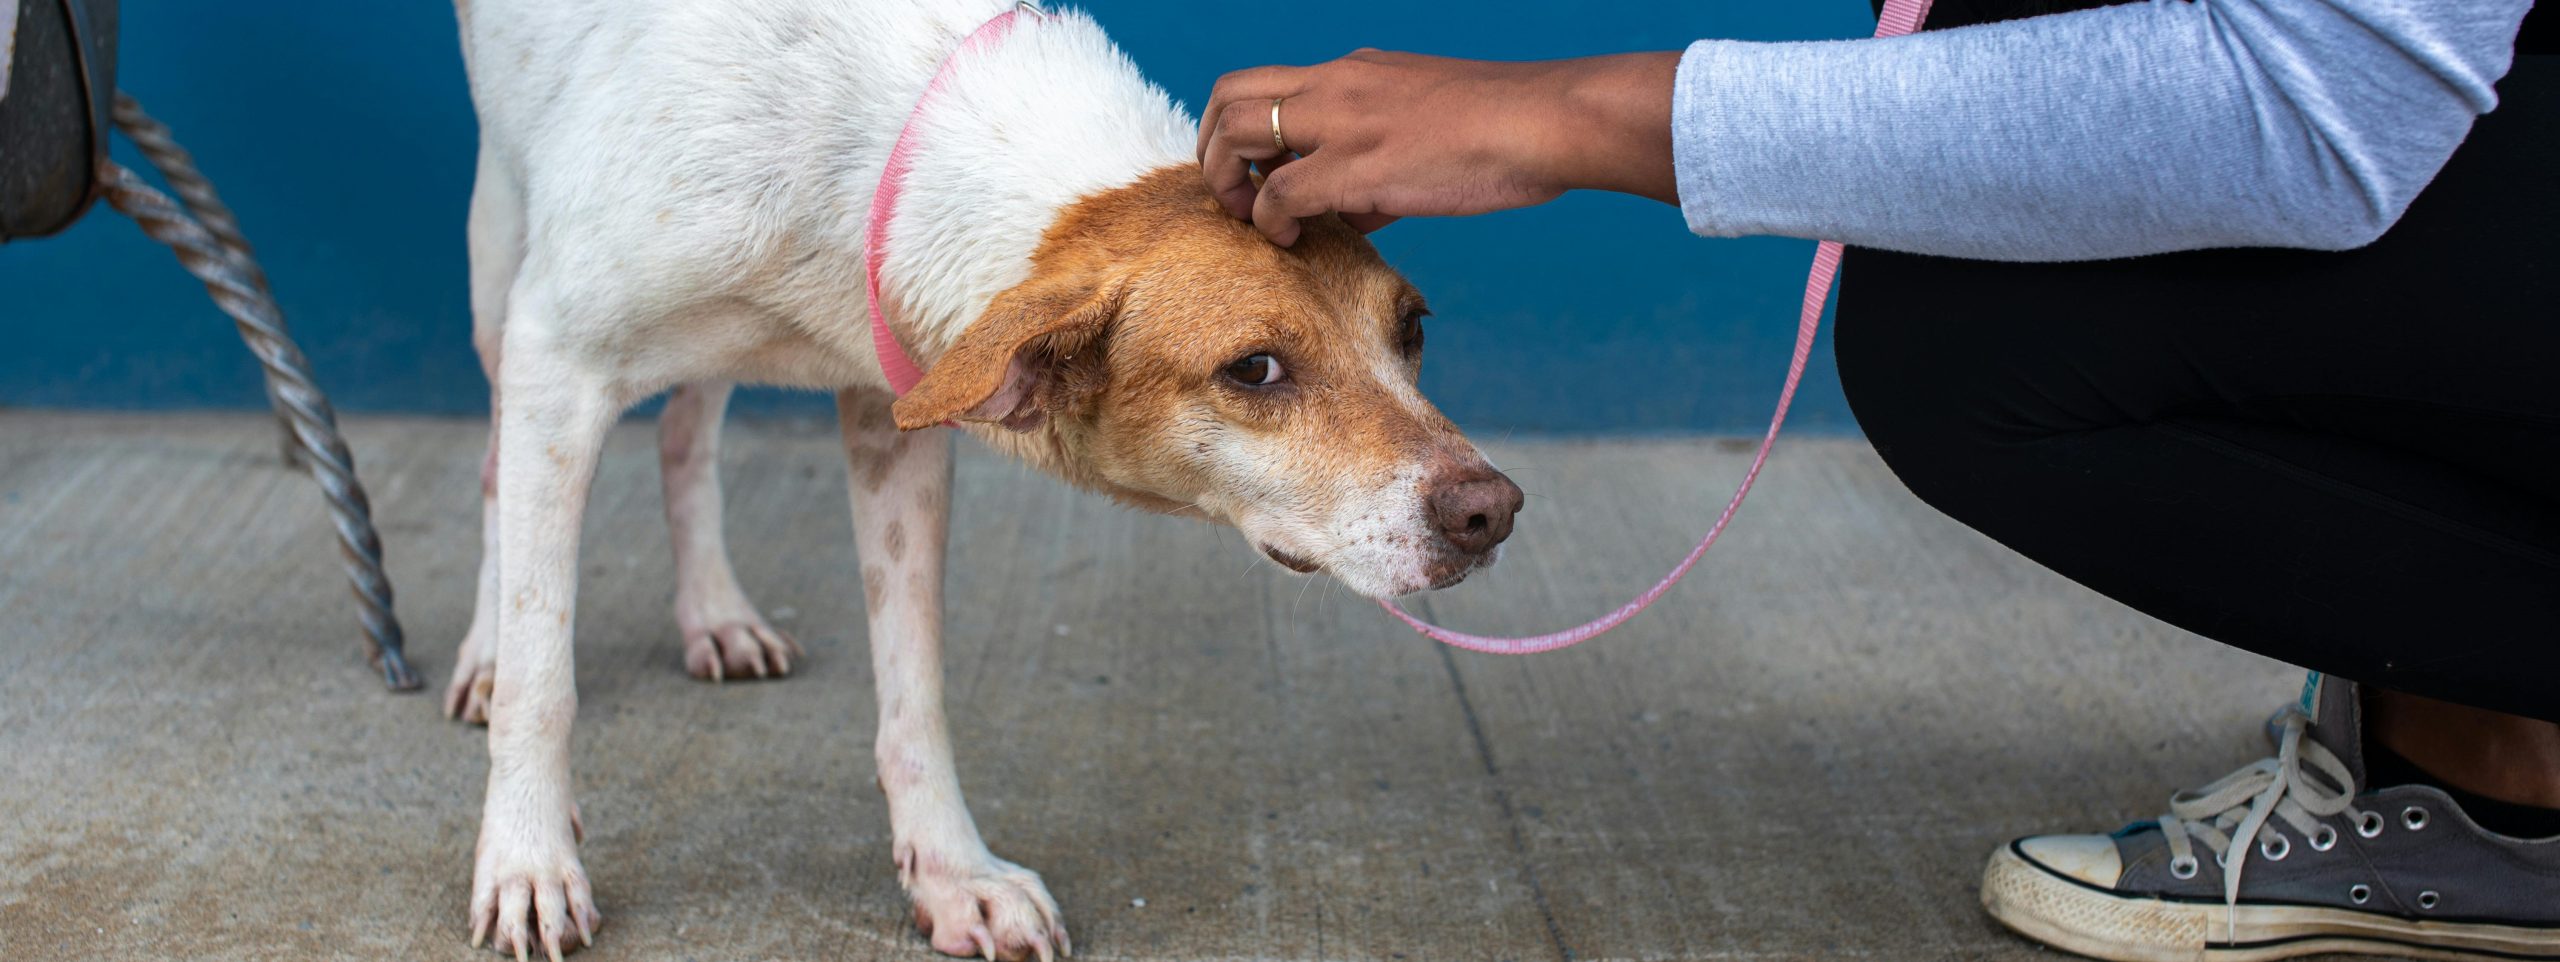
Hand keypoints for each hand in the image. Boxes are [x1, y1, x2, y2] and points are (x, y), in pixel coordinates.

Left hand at [1196, 49, 1678, 245]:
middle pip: (1230, 95)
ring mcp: (1342, 120)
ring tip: (1251, 218)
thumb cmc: (1504, 132)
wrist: (1546, 122)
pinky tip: (1291, 241)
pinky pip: (1280, 194)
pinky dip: (1270, 221)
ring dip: (1227, 179)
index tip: (1254, 170)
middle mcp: (1337, 83)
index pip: (1265, 82)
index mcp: (1354, 70)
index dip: (1241, 127)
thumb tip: (1350, 213)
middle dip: (1212, 147)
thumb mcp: (1425, 130)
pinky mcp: (1357, 164)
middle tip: (1231, 194)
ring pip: (1238, 132)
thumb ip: (1375, 163)